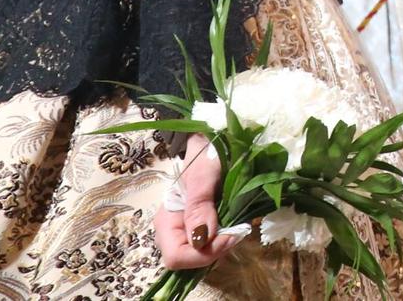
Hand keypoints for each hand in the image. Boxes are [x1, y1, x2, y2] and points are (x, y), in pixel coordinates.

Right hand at [155, 135, 244, 268]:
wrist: (213, 140)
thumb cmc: (206, 154)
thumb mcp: (204, 175)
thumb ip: (199, 206)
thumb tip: (201, 239)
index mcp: (167, 220)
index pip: (176, 258)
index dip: (203, 255)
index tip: (229, 236)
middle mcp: (173, 231)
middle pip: (188, 261)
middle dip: (213, 252)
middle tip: (235, 231)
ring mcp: (186, 230)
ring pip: (200, 256)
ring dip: (220, 247)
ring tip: (235, 225)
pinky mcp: (199, 228)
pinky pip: (208, 246)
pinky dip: (222, 241)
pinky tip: (232, 225)